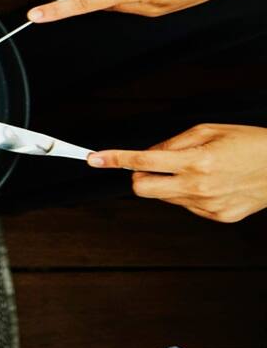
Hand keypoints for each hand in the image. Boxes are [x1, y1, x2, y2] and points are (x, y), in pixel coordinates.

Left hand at [90, 123, 266, 222]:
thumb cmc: (252, 144)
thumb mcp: (210, 131)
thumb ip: (173, 143)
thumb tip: (148, 154)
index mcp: (197, 161)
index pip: (142, 162)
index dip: (115, 159)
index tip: (95, 159)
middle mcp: (199, 186)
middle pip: (142, 189)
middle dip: (138, 177)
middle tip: (152, 166)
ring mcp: (208, 205)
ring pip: (164, 198)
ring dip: (168, 184)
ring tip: (198, 170)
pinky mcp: (218, 217)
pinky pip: (187, 206)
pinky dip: (189, 194)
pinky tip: (212, 184)